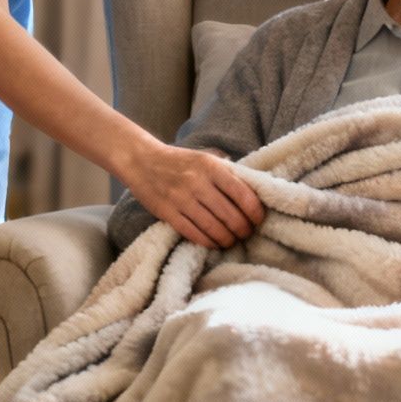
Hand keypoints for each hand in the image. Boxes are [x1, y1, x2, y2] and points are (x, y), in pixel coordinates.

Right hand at [123, 143, 265, 248]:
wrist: (142, 161)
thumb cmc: (180, 161)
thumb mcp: (206, 157)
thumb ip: (227, 171)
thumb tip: (255, 189)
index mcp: (211, 166)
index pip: (242, 193)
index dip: (254, 211)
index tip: (258, 219)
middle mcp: (197, 182)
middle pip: (229, 215)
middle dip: (243, 229)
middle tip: (246, 234)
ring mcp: (181, 198)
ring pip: (213, 227)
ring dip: (227, 239)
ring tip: (231, 241)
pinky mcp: (167, 212)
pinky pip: (193, 233)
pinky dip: (208, 242)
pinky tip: (214, 244)